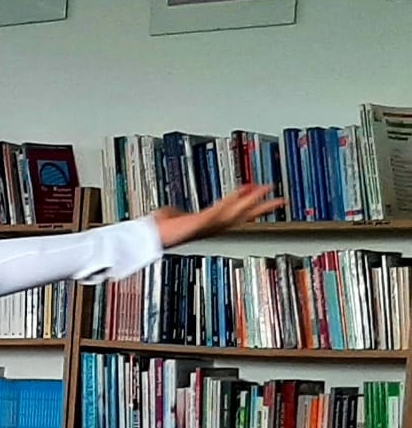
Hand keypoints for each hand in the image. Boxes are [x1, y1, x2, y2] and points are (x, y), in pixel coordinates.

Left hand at [152, 184, 280, 246]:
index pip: (234, 214)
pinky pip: (217, 210)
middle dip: (262, 207)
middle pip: (242, 215)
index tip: (263, 194)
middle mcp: (210, 226)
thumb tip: (171, 212)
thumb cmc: (155, 230)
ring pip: (234, 212)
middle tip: (281, 199)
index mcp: (207, 224)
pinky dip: (230, 201)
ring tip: (266, 188)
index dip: (249, 204)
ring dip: (251, 200)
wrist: (145, 238)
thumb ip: (175, 213)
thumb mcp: (170, 217)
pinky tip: (241, 191)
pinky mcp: (197, 223)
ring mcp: (205, 225)